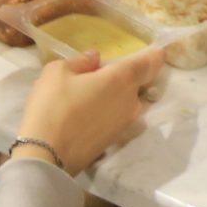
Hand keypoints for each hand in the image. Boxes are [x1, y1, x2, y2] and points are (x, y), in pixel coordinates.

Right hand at [17, 46, 168, 174]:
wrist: (46, 155)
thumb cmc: (53, 106)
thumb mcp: (58, 72)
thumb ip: (80, 62)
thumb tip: (95, 58)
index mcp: (121, 78)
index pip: (148, 63)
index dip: (155, 56)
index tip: (160, 51)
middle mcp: (130, 101)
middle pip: (137, 83)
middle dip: (127, 76)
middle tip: (104, 72)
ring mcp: (125, 123)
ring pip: (126, 101)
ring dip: (115, 95)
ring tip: (88, 93)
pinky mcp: (114, 140)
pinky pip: (116, 116)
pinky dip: (107, 110)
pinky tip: (86, 111)